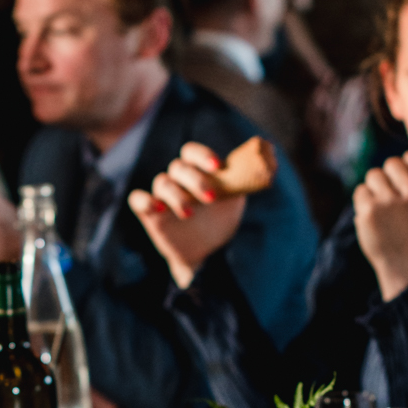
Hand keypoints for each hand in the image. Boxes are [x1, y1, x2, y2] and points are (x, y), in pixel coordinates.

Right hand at [128, 142, 244, 288]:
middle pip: (178, 167)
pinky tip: (157, 208)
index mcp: (196, 172)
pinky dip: (145, 200)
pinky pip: (138, 200)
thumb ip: (242, 182)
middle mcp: (178, 181)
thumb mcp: (234, 202)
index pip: (192, 153)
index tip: (217, 166)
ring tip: (189, 214)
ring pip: (161, 182)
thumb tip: (270, 163)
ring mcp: (162, 196)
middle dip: (194, 180)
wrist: (207, 254)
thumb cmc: (219, 223)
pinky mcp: (150, 214)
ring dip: (176, 195)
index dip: (203, 155)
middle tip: (210, 198)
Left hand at [353, 151, 407, 299]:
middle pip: (391, 163)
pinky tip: (372, 218)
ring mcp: (391, 200)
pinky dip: (363, 203)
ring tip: (383, 210)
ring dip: (374, 190)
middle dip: (388, 179)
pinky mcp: (371, 210)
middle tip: (392, 202)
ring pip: (374, 175)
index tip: (406, 189)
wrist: (405, 264)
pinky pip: (360, 191)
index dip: (405, 170)